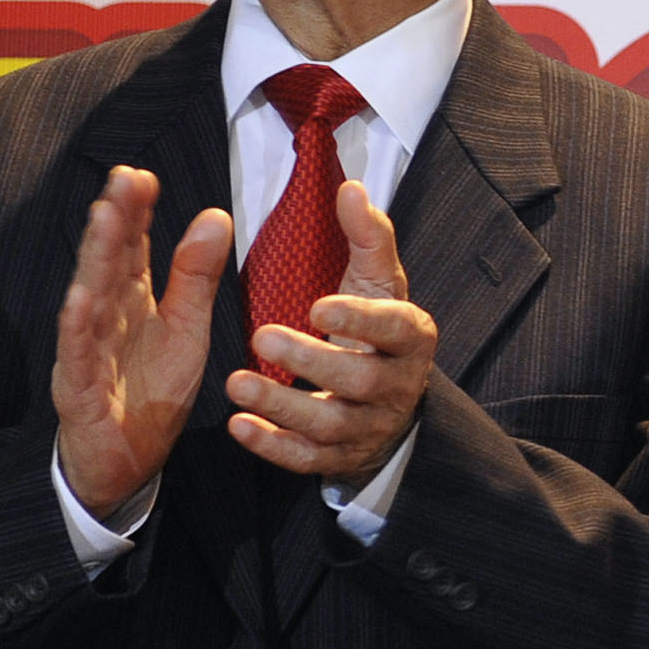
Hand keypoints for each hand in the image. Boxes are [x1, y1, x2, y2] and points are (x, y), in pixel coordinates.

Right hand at [52, 166, 233, 518]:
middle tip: (124, 179)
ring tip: (104, 218)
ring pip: (89, 299)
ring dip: (95, 259)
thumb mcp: (188, 327)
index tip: (141, 175)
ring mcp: (88, 353)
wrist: (130, 460)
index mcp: (131, 301)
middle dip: (115, 220)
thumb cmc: (153, 389)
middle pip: (108, 263)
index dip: (136, 212)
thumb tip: (215, 215)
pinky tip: (80, 299)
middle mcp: (104, 319)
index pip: (131, 248)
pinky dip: (78, 329)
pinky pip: (79, 356)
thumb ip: (197, 275)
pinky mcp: (80, 391)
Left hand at [225, 181, 436, 485]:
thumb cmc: (377, 328)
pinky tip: (241, 425)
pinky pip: (308, 460)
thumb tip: (350, 188)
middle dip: (311, 362)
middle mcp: (397, 387)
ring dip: (282, 405)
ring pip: (330, 426)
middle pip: (359, 382)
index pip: (394, 329)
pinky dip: (273, 446)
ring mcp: (369, 427)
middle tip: (261, 336)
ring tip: (236, 382)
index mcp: (412, 338)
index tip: (317, 305)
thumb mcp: (379, 280)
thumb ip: (367, 235)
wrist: (390, 399)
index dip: (359, 321)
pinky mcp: (340, 458)